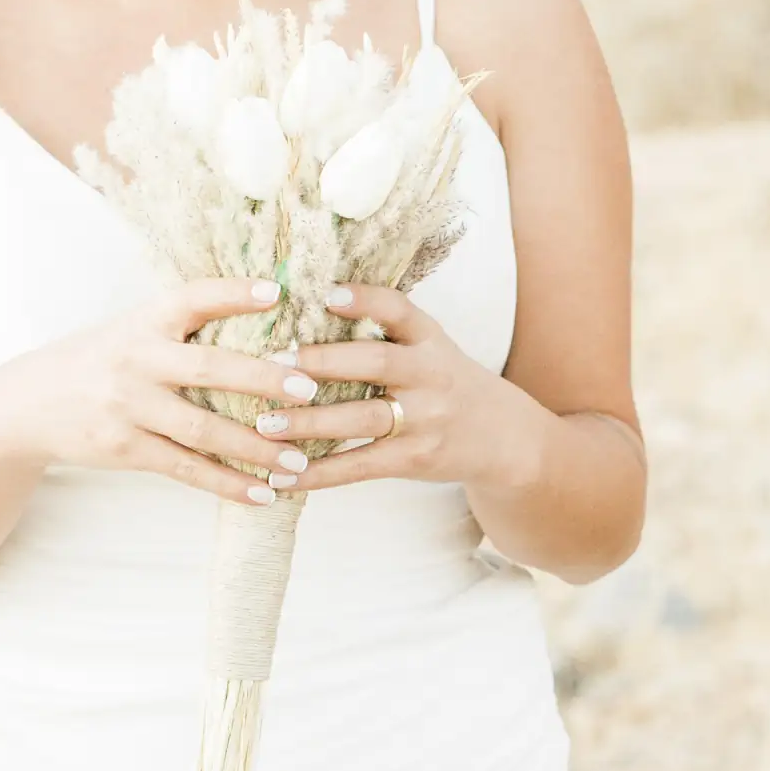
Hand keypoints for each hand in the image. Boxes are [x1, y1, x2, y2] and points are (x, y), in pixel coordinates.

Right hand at [0, 281, 328, 504]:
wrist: (27, 405)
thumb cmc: (101, 360)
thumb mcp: (133, 328)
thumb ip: (185, 326)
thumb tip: (268, 315)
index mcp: (145, 320)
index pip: (194, 297)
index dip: (235, 292)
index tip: (279, 290)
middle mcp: (137, 359)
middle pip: (210, 369)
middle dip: (264, 380)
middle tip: (310, 390)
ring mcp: (128, 407)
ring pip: (203, 430)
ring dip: (255, 447)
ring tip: (298, 460)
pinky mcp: (124, 449)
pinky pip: (186, 469)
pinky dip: (227, 484)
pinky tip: (263, 493)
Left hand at [266, 287, 542, 494]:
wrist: (504, 440)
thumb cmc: (446, 385)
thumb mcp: (430, 349)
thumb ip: (385, 333)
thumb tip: (304, 312)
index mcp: (431, 339)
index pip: (400, 310)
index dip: (365, 300)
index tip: (325, 293)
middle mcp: (431, 373)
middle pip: (376, 363)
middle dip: (323, 361)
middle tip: (272, 362)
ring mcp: (426, 418)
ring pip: (363, 417)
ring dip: (310, 422)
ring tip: (264, 423)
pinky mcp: (416, 458)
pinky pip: (361, 465)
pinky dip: (319, 472)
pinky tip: (282, 476)